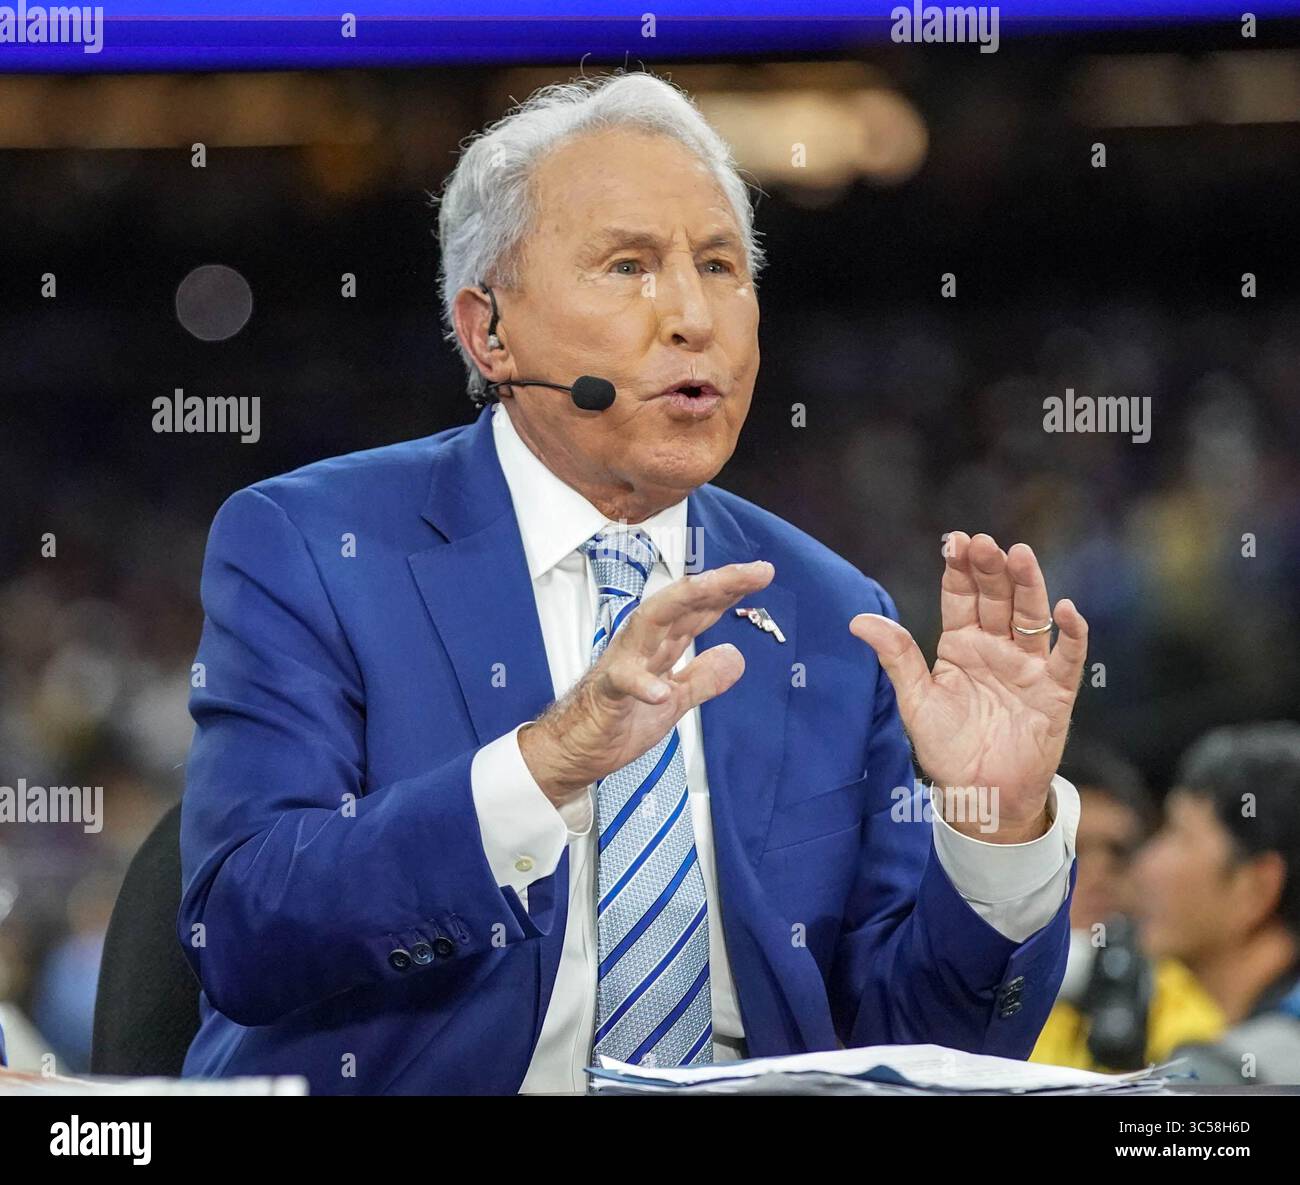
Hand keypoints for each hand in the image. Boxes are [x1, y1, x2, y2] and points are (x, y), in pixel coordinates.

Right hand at [519, 560, 774, 804]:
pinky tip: (661, 692)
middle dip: (716, 583)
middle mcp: (642, 643)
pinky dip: (642, 684)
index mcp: (659, 645)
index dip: (729, 590)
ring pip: (651, 622)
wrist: (574, 750)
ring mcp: (623, 663)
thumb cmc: (618, 720)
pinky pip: (623, 682)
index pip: (698, 610)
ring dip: (683, 603)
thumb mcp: (675, 701)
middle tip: (754, 571)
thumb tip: (738, 655)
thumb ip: (703, 677)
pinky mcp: (607, 693)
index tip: (762, 573)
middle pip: (680, 603)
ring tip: (715, 589)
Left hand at [850, 532, 1087, 842]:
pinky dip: (1072, 634)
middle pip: (997, 599)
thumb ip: (896, 657)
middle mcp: (996, 648)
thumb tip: (858, 620)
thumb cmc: (946, 747)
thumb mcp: (916, 700)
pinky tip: (1067, 609)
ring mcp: (1027, 667)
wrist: (980, 796)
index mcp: (960, 644)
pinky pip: (1066, 658)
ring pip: (1031, 617)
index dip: (959, 569)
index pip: (961, 597)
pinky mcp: (1054, 693)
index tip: (954, 541)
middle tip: (984, 543)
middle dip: (990, 569)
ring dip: (1029, 586)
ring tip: (1020, 555)